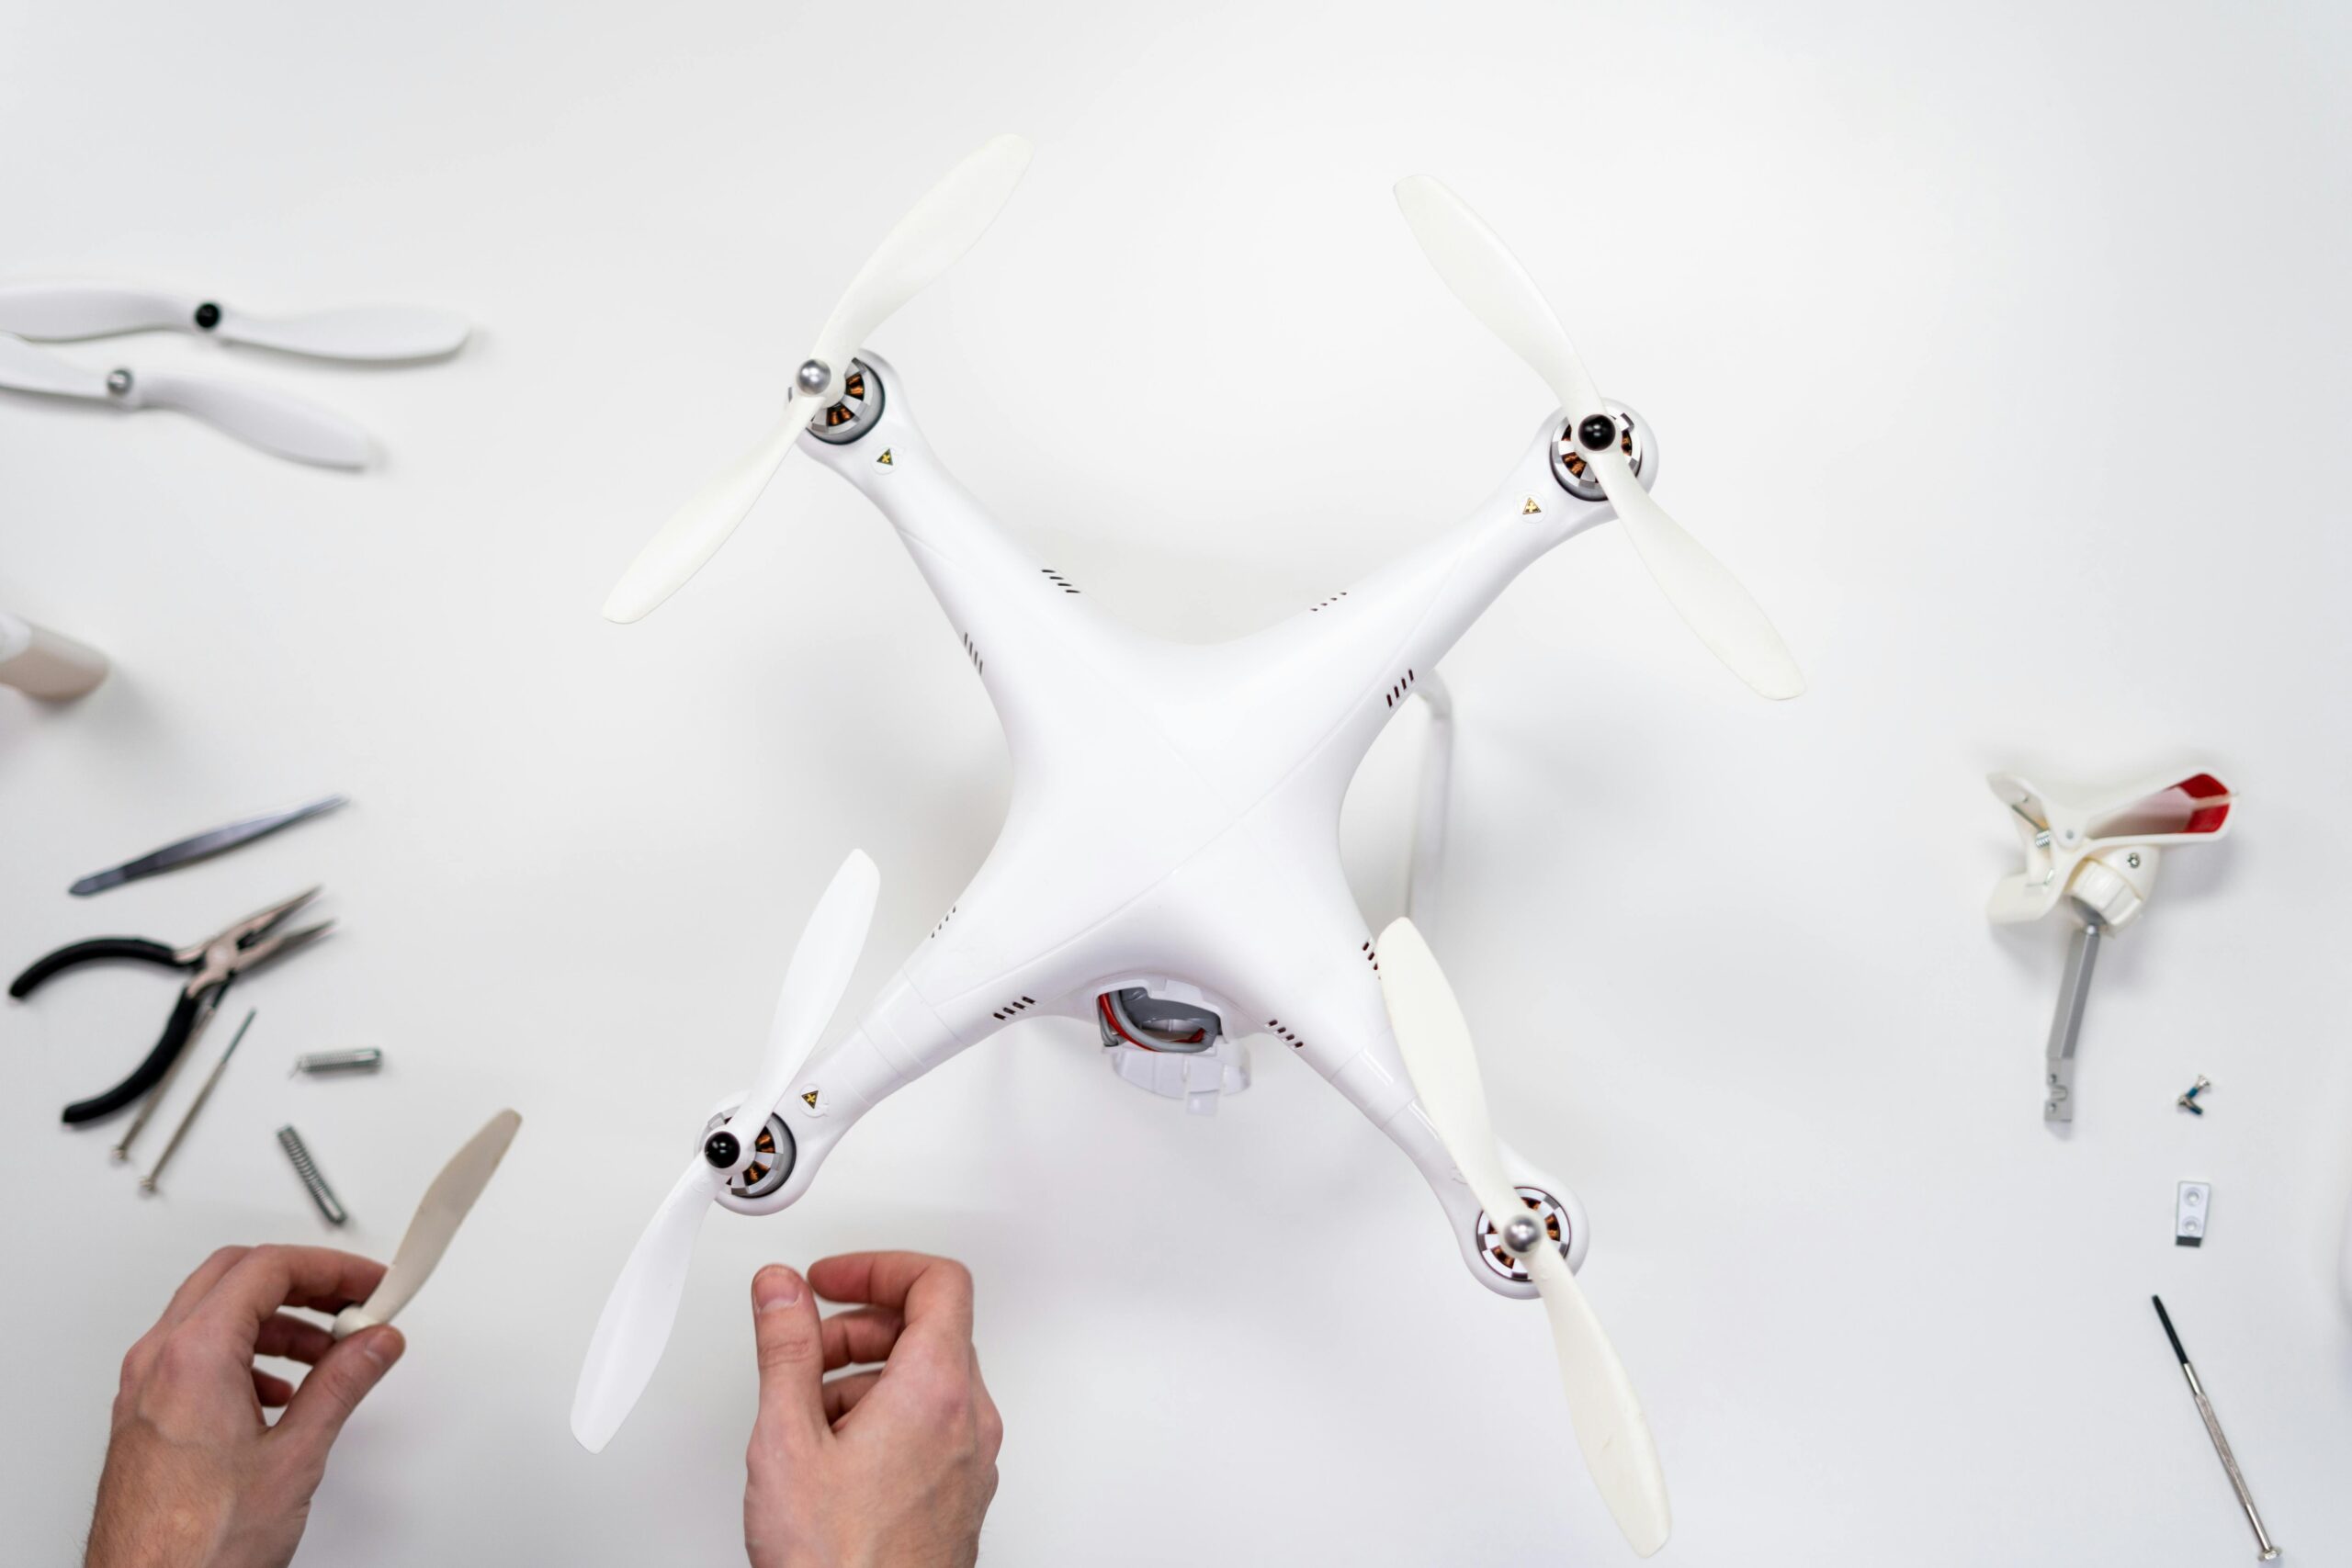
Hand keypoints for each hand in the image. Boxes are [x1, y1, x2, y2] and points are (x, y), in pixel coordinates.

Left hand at [85, 1245, 405, 1567]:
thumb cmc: (197, 1544)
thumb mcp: (295, 1456)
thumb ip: (340, 1385)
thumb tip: (374, 1343)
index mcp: (195, 1356)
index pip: (269, 1268)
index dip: (331, 1267)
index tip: (370, 1284)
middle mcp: (160, 1361)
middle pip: (236, 1275)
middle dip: (303, 1281)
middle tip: (353, 1301)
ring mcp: (146, 1387)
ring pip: (213, 1313)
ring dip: (275, 1318)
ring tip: (327, 1350)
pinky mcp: (145, 1415)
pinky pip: (195, 1353)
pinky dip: (244, 1350)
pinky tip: (280, 1390)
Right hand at [744, 1252, 1003, 1567]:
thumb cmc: (836, 1562)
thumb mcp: (787, 1438)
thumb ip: (784, 1348)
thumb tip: (781, 1289)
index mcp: (937, 1391)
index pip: (938, 1282)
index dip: (880, 1264)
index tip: (831, 1277)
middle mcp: (969, 1422)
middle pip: (931, 1330)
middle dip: (861, 1324)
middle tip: (806, 1343)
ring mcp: (970, 1463)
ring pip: (930, 1381)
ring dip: (868, 1373)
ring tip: (808, 1408)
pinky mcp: (958, 1497)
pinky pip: (932, 1427)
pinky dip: (885, 1415)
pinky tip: (832, 1453)